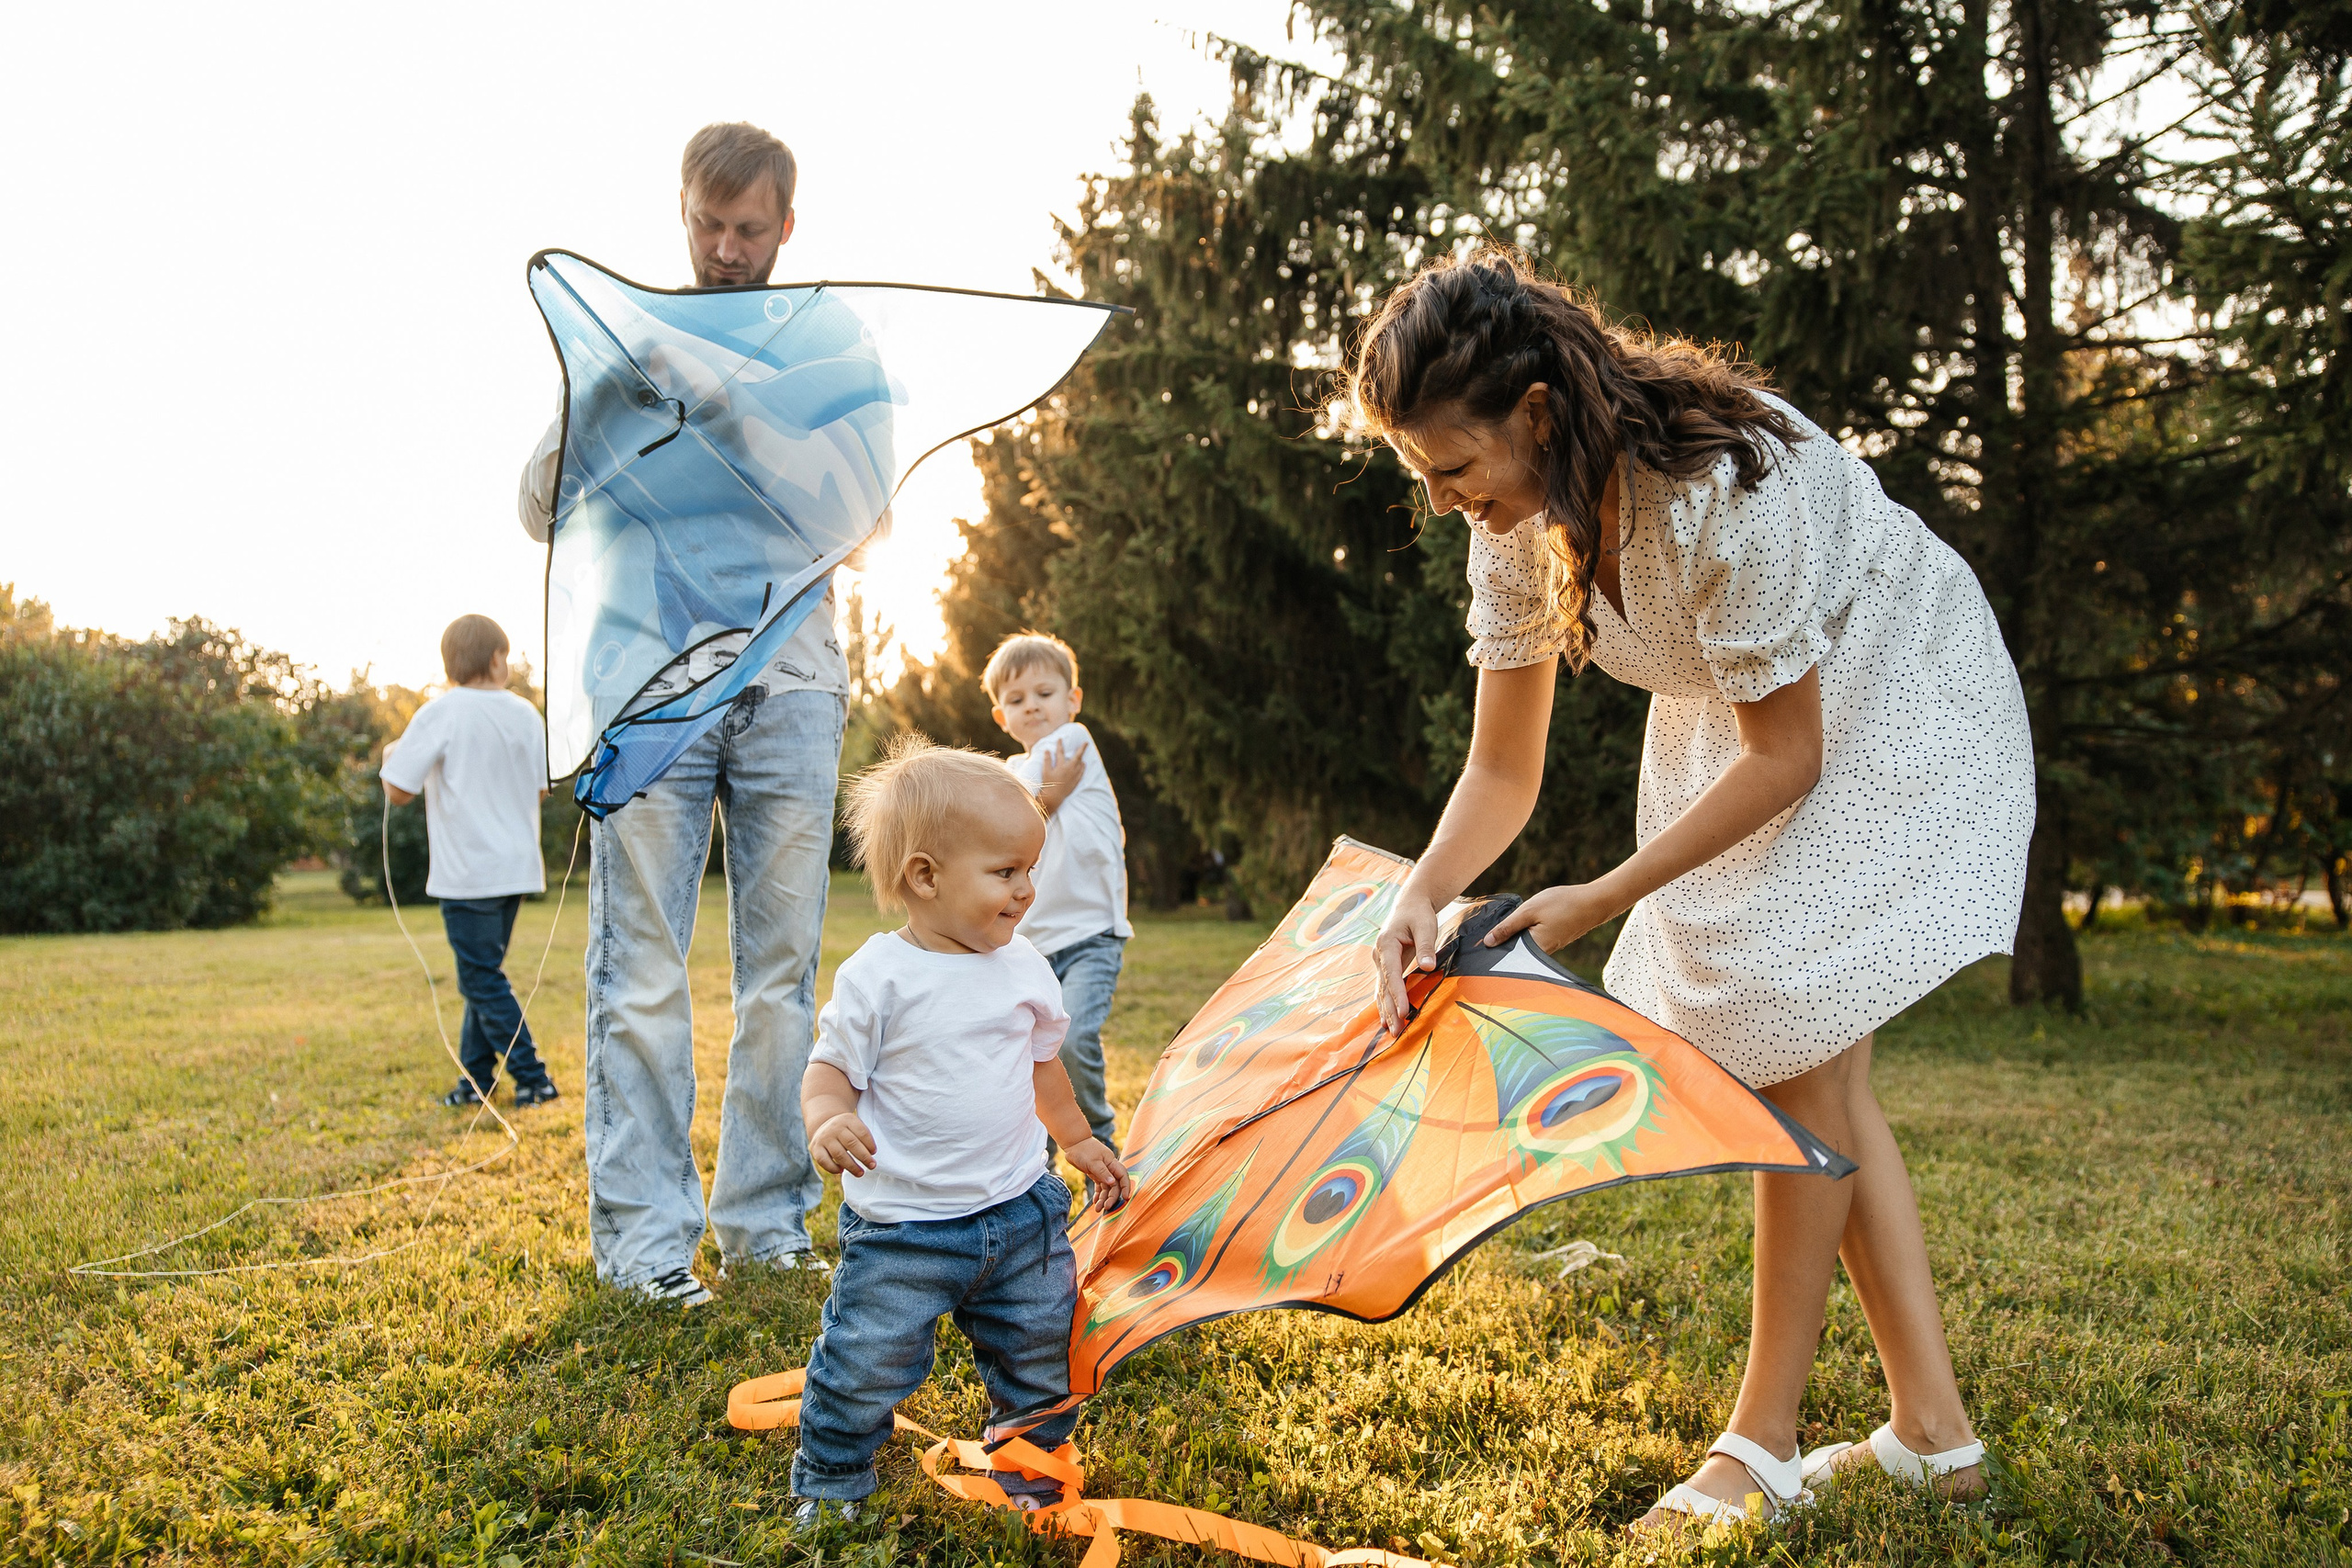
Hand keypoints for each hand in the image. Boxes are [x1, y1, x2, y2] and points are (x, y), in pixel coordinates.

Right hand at [810, 1112, 877, 1177]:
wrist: (824, 1124)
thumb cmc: (846, 1130)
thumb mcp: (854, 1126)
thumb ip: (862, 1138)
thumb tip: (870, 1155)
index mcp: (848, 1120)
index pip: (862, 1132)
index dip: (870, 1143)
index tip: (874, 1152)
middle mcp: (835, 1128)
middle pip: (851, 1143)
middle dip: (864, 1157)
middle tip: (872, 1166)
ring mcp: (824, 1138)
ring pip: (839, 1154)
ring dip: (851, 1166)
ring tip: (860, 1173)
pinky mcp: (815, 1148)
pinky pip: (824, 1161)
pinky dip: (833, 1168)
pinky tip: (841, 1171)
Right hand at [1038, 737, 1088, 811]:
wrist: (1054, 796)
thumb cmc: (1049, 783)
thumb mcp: (1046, 771)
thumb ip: (1047, 760)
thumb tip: (1047, 750)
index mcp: (1061, 766)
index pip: (1061, 752)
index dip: (1060, 745)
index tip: (1060, 738)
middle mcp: (1069, 769)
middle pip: (1077, 756)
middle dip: (1082, 748)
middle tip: (1086, 742)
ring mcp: (1074, 775)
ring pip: (1080, 764)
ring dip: (1081, 757)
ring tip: (1082, 753)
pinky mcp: (1075, 781)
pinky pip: (1081, 772)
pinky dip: (1083, 767)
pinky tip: (1083, 764)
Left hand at [1064, 1138, 1130, 1213]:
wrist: (1074, 1144)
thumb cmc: (1083, 1150)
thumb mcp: (1092, 1161)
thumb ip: (1102, 1172)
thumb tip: (1112, 1183)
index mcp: (1112, 1162)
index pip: (1122, 1176)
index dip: (1125, 1187)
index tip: (1125, 1198)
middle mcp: (1109, 1168)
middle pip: (1114, 1185)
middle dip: (1112, 1197)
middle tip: (1107, 1208)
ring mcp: (1102, 1172)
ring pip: (1106, 1188)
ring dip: (1104, 1198)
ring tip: (1098, 1209)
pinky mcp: (1095, 1174)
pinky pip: (1099, 1187)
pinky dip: (1098, 1194)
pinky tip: (1095, 1201)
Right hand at [1372, 894, 1441, 1035]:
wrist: (1409, 904)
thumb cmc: (1418, 914)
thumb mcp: (1425, 926)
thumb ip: (1425, 946)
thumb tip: (1428, 967)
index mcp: (1386, 944)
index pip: (1392, 974)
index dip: (1397, 994)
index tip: (1402, 1011)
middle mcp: (1379, 955)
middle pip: (1384, 987)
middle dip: (1390, 1010)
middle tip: (1397, 1031)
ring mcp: (1380, 961)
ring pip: (1381, 990)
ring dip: (1386, 1010)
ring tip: (1392, 1030)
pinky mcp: (1386, 966)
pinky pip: (1384, 987)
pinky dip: (1385, 1003)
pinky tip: (1387, 1018)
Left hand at [1484, 883, 1618, 951]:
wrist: (1594, 902)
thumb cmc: (1564, 904)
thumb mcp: (1529, 910)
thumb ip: (1507, 927)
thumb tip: (1488, 942)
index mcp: (1534, 949)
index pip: (1506, 957)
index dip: (1491, 952)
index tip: (1475, 951)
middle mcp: (1541, 954)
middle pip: (1514, 954)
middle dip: (1499, 947)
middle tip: (1480, 941)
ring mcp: (1548, 949)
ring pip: (1522, 947)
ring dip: (1511, 940)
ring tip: (1495, 932)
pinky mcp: (1552, 942)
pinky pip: (1532, 942)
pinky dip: (1523, 935)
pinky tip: (1515, 928)